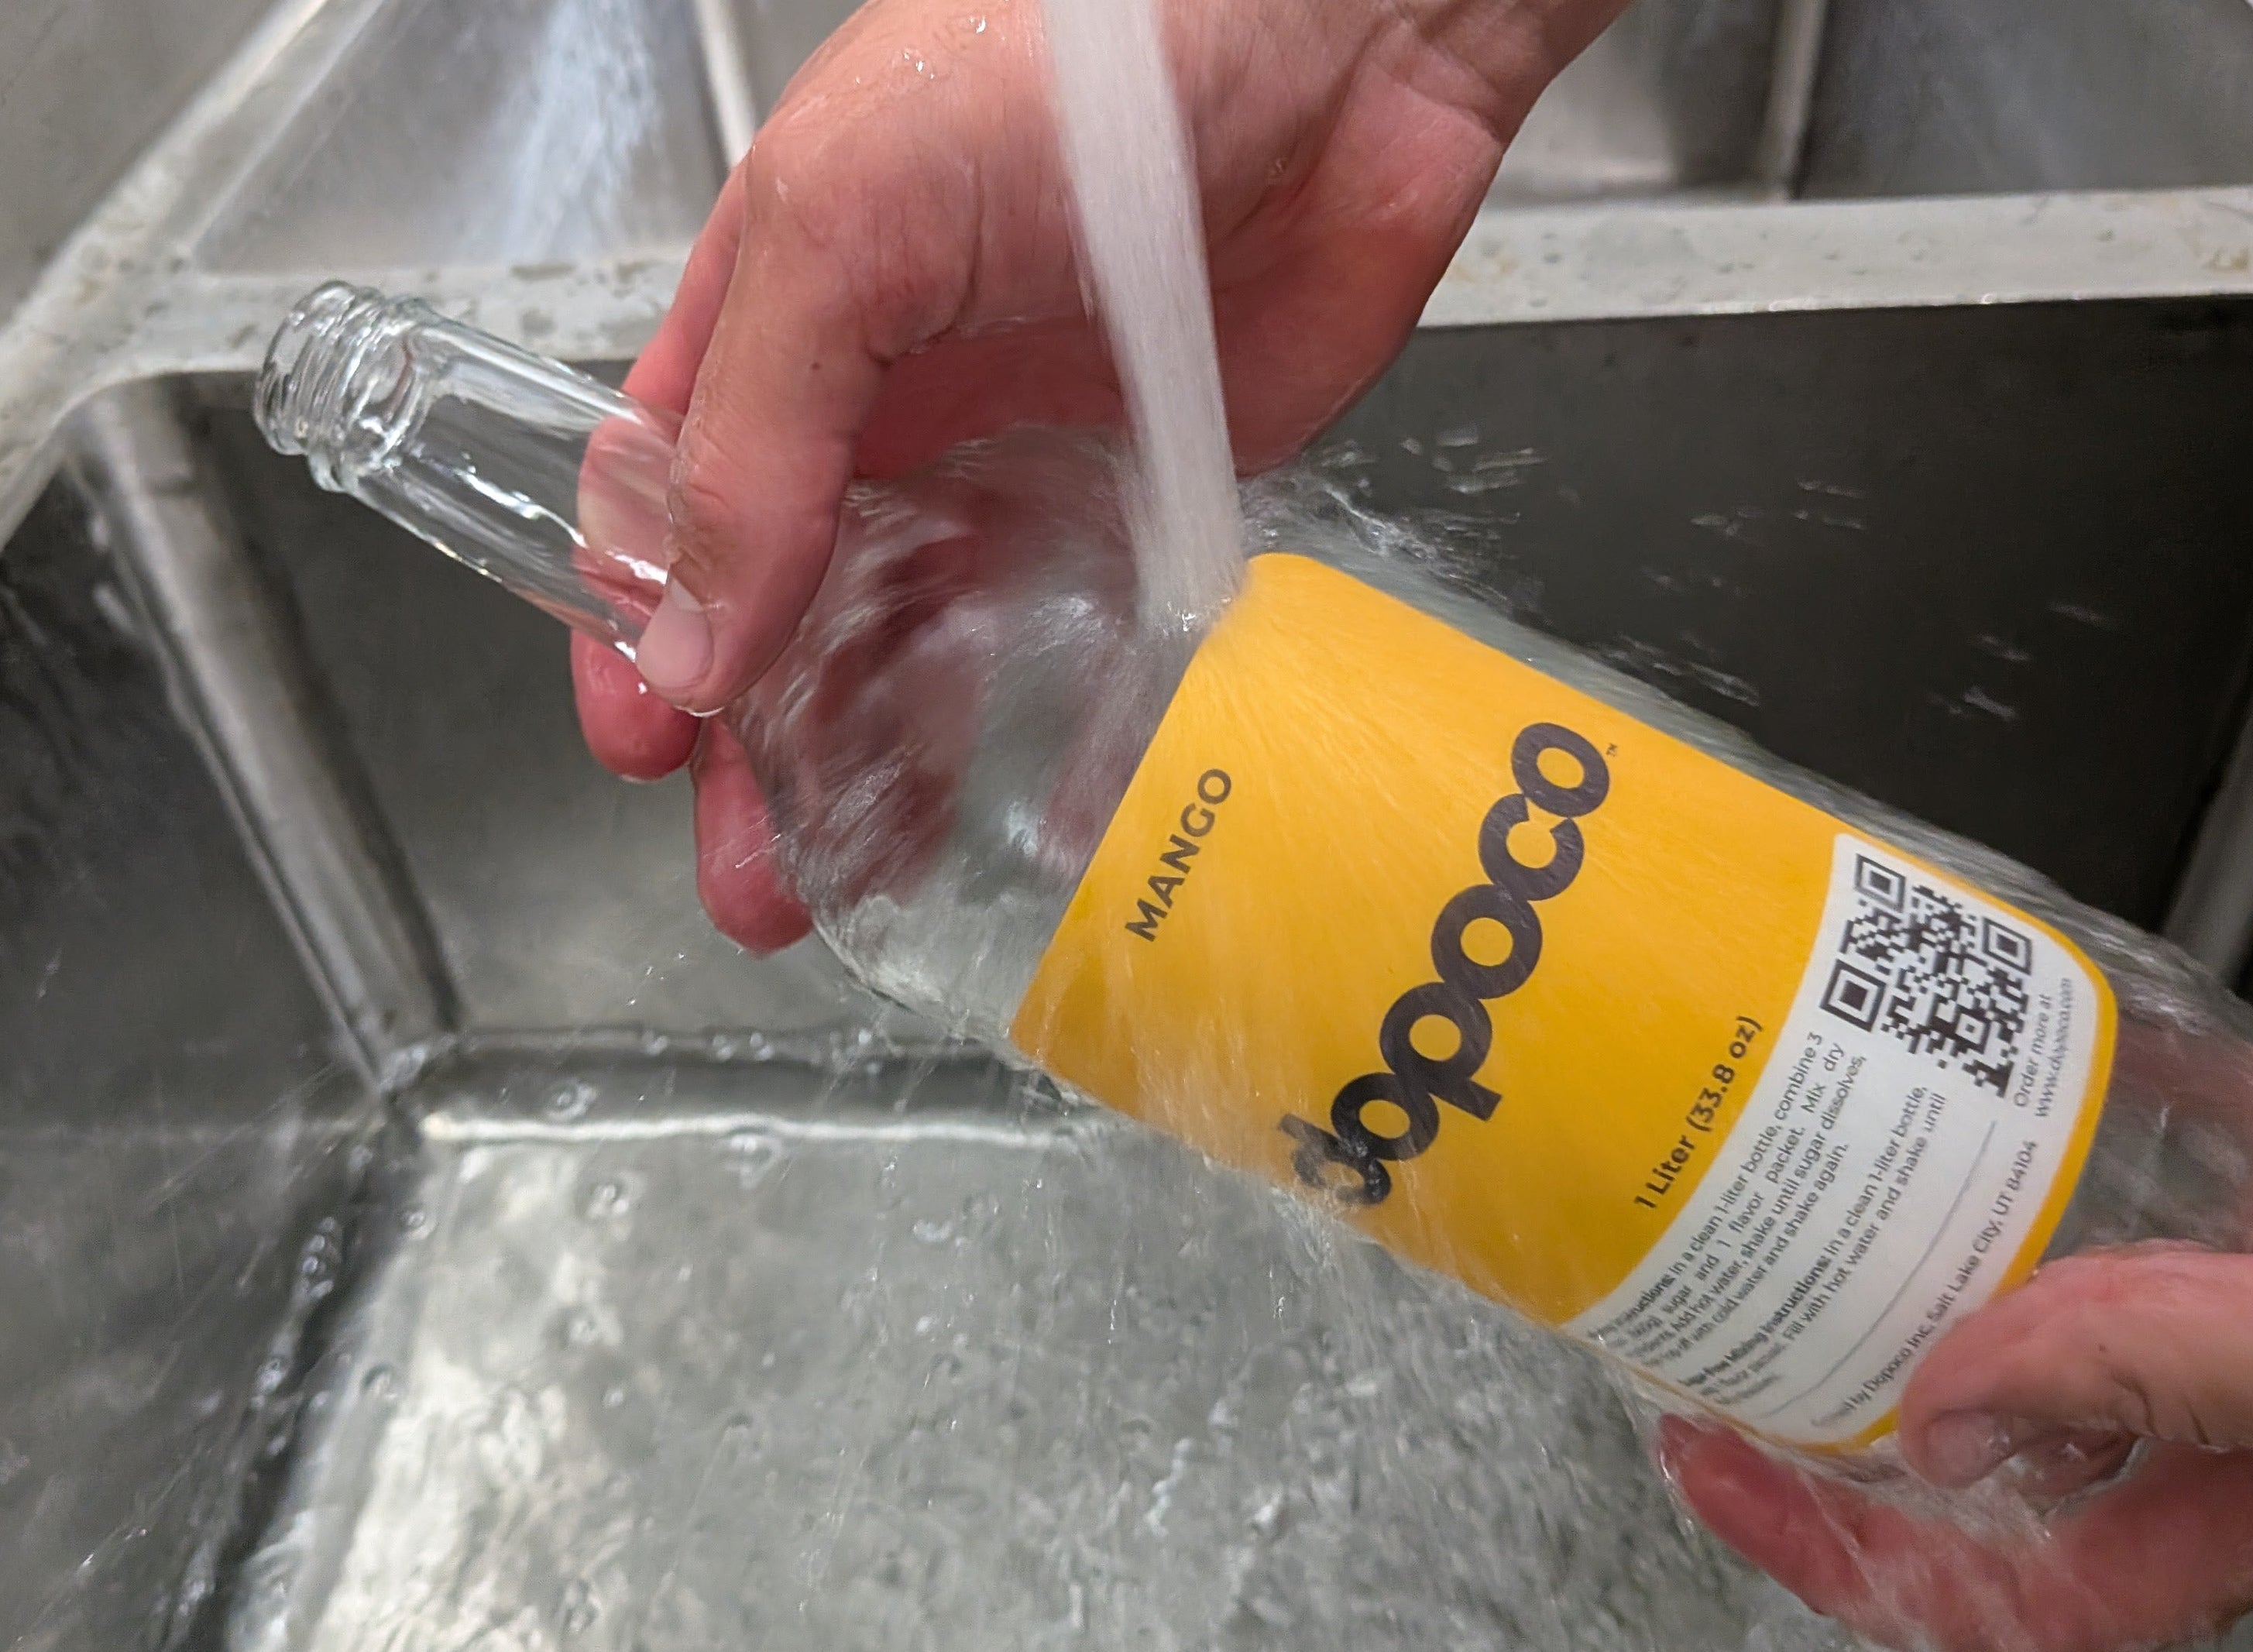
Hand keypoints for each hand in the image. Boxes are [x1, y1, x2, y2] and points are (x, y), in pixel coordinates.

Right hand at [573, 0, 1622, 947]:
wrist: (1324, 40)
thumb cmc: (1065, 57)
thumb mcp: (844, 222)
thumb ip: (758, 433)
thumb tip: (686, 634)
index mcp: (790, 320)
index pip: (677, 499)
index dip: (645, 625)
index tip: (636, 741)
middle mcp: (898, 405)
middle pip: (797, 607)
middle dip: (759, 746)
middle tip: (749, 872)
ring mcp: (1025, 458)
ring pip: (930, 646)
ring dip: (887, 766)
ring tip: (858, 884)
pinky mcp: (1153, 500)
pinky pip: (1085, 641)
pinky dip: (1054, 735)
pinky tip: (1032, 820)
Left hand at [1664, 930, 2252, 1651]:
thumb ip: (2198, 1372)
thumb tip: (1962, 1408)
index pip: (2017, 1572)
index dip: (1857, 1549)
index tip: (1725, 1458)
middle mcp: (2228, 1375)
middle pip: (1988, 1418)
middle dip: (1837, 1384)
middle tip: (1702, 1301)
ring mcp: (2238, 1246)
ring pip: (2023, 1263)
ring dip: (1901, 1240)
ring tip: (1775, 1178)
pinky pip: (2089, 1127)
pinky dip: (1996, 1105)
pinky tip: (1923, 1068)